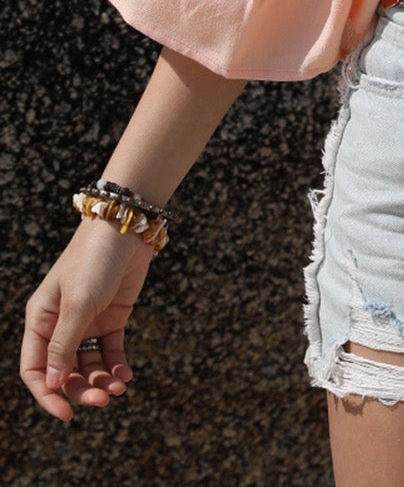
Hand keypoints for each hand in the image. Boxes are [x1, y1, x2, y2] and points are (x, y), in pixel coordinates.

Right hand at [21, 216, 155, 421]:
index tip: (66, 414)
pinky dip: (116, 367)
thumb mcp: (78, 303)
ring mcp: (87, 323)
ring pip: (88, 366)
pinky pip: (110, 352)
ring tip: (119, 388)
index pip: (35, 369)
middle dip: (81, 390)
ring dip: (101, 382)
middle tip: (103, 400)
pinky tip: (126, 376)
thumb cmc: (94, 261)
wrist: (126, 230)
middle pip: (65, 372)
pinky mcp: (112, 318)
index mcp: (40, 320)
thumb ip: (64, 344)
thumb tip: (52, 384)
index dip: (46, 395)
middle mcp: (60, 325)